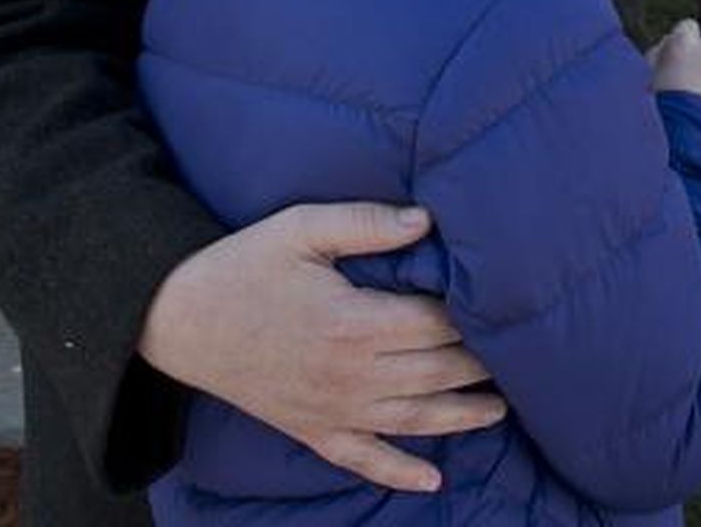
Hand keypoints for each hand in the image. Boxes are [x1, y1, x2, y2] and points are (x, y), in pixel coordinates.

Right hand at [138, 201, 504, 491]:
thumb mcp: (300, 229)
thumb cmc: (242, 266)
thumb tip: (426, 220)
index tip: (506, 306)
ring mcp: (331, 409)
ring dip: (461, 416)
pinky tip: (433, 480)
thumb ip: (365, 223)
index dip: (474, 316)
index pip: (435, 323)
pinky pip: (363, 460)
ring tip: (501, 409)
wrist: (177, 319)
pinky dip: (400, 473)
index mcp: (352, 322)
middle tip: (523, 357)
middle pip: (435, 373)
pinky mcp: (311, 430)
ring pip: (413, 420)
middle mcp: (349, 374)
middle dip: (481, 366)